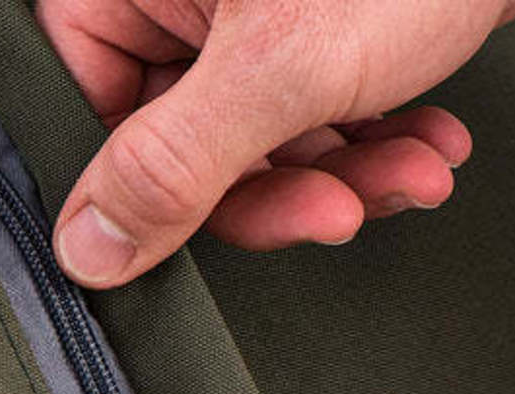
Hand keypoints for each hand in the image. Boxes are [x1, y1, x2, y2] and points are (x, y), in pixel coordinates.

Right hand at [37, 0, 514, 284]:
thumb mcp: (279, 70)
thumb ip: (176, 166)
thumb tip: (87, 248)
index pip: (92, 105)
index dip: (156, 187)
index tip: (218, 225)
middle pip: (191, 145)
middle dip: (288, 190)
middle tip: (343, 207)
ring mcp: (251, 16)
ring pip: (268, 145)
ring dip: (351, 178)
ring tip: (417, 169)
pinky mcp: (317, 34)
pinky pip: (321, 121)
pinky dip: (378, 146)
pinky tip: (427, 143)